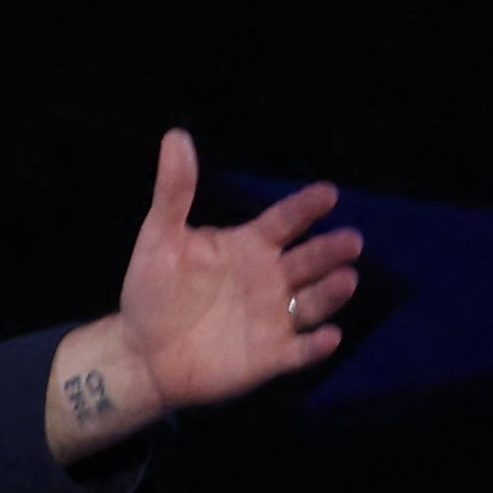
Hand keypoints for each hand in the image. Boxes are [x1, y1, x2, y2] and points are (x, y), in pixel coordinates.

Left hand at [101, 132, 363, 422]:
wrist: (142, 352)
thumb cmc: (153, 291)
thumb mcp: (160, 238)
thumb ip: (174, 192)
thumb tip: (176, 136)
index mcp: (250, 245)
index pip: (284, 220)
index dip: (305, 208)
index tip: (327, 193)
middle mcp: (270, 278)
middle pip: (308, 260)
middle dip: (330, 250)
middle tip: (351, 240)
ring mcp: (274, 318)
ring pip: (312, 302)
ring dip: (331, 292)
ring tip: (347, 279)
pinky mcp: (271, 356)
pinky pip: (299, 351)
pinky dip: (315, 346)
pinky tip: (328, 337)